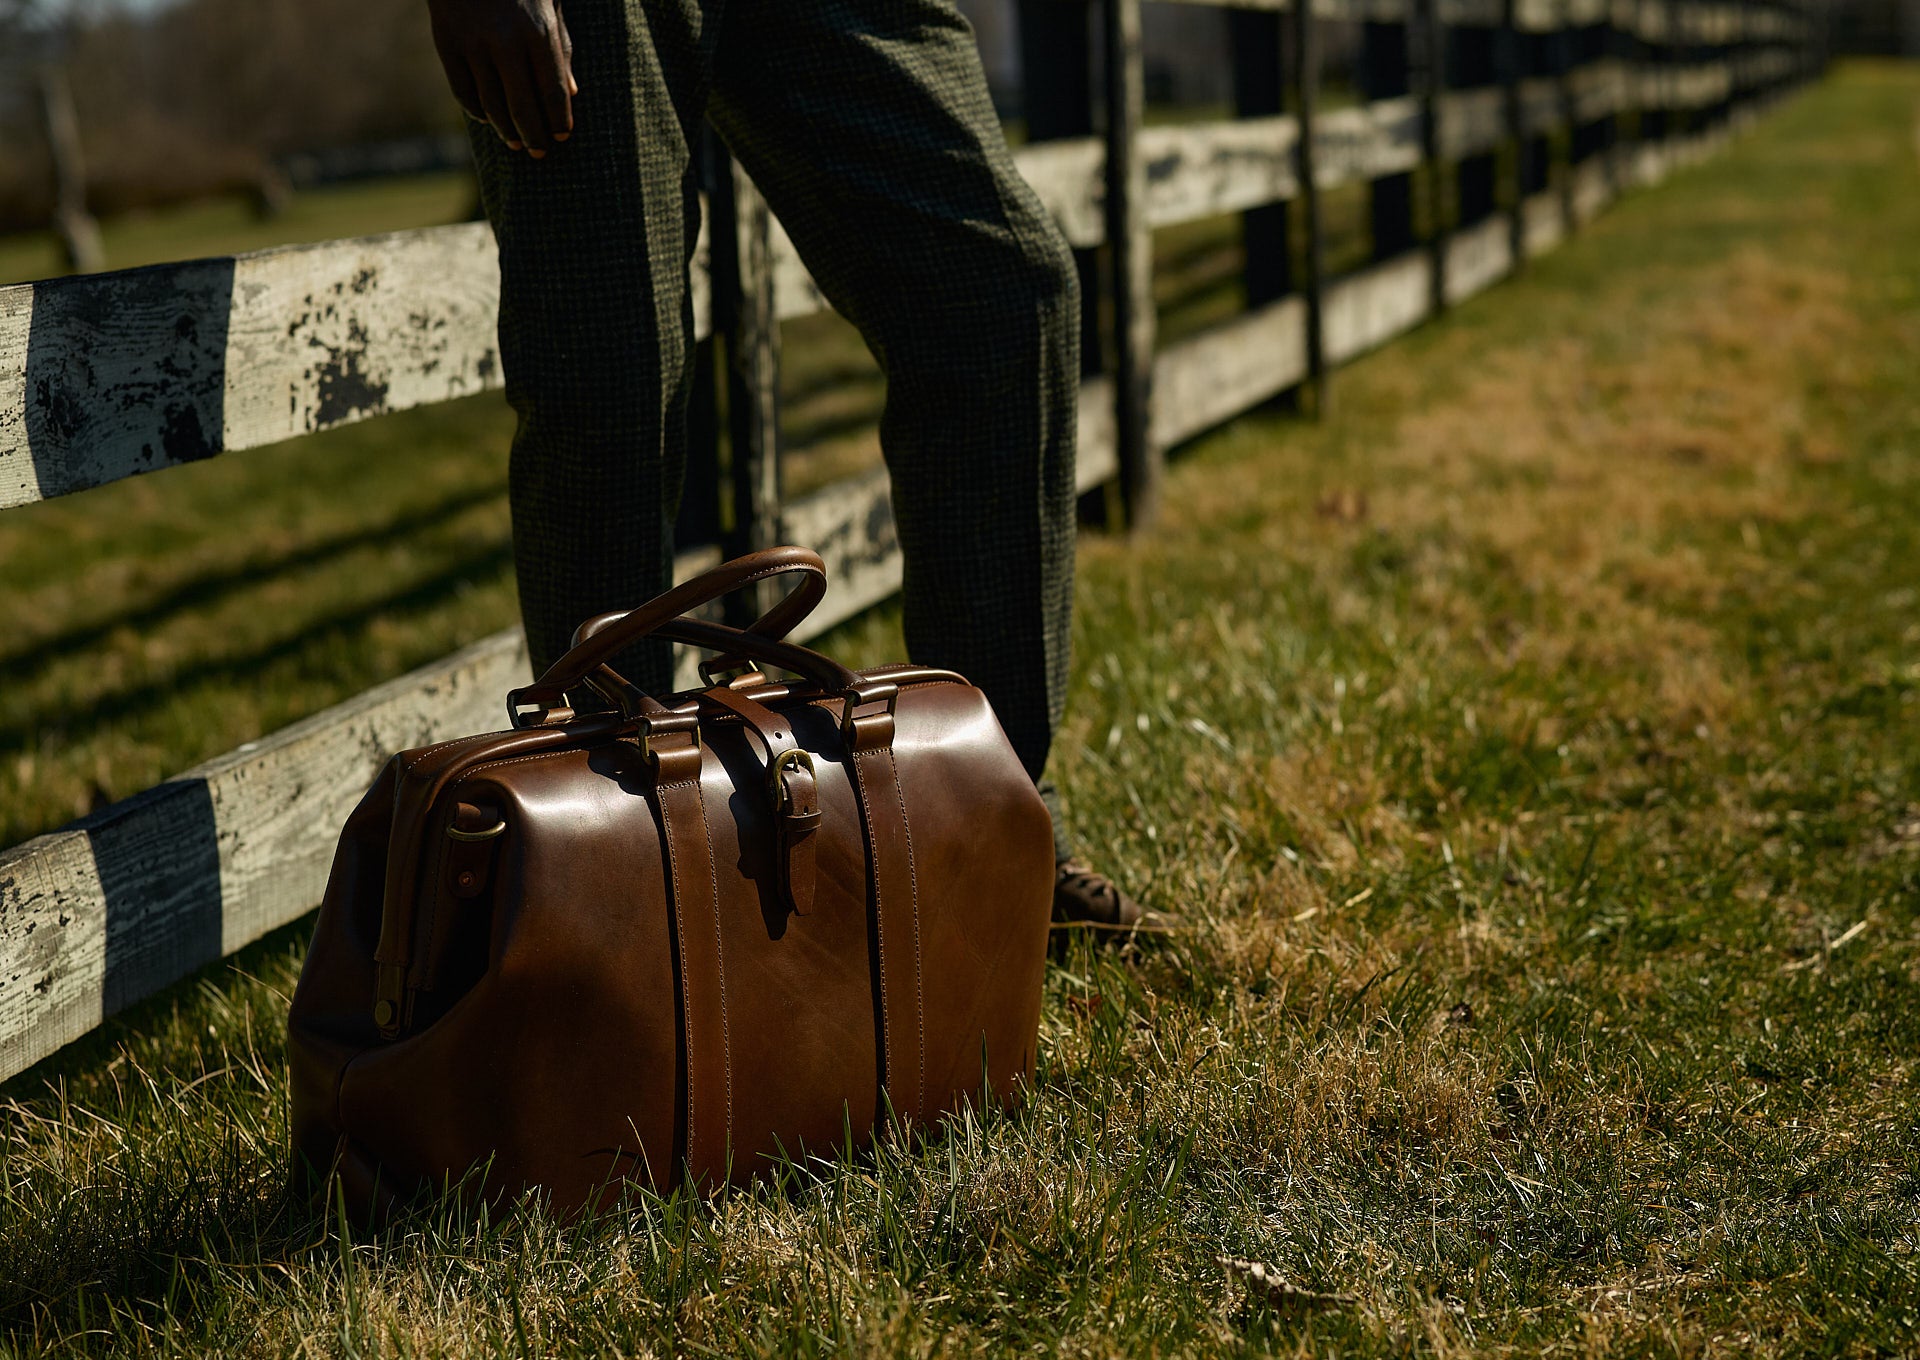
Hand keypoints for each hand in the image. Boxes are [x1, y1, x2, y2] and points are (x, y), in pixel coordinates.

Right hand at [429, 0, 576, 157]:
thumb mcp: (548, 4)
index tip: (563, 136)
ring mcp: (473, 45)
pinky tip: (488, 119)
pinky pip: (463, 92)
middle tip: (541, 152)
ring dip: (507, 129)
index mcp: (537, 31)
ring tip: (517, 142)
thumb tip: (570, 93)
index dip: (559, 119)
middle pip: (523, 106)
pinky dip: (477, 111)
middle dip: (535, 135)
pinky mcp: (447, 45)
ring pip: (492, 104)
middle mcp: (505, 41)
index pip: (553, 91)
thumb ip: (561, 47)